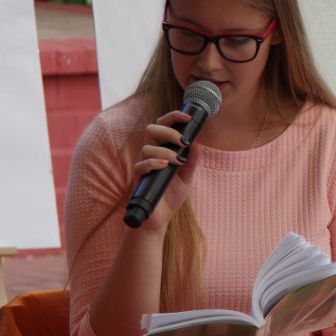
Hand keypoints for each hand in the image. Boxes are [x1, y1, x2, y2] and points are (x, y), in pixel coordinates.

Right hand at [131, 110, 200, 228]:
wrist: (159, 218)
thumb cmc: (171, 196)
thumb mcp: (187, 178)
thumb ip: (191, 162)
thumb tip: (197, 144)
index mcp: (162, 150)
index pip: (163, 126)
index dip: (173, 118)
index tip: (188, 117)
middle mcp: (150, 155)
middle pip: (151, 129)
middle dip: (168, 130)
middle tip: (182, 140)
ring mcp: (143, 166)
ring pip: (147, 147)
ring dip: (165, 151)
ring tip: (177, 161)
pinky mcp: (138, 179)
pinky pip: (141, 165)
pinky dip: (154, 163)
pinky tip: (165, 165)